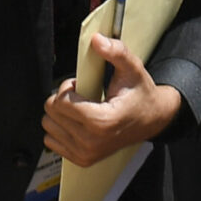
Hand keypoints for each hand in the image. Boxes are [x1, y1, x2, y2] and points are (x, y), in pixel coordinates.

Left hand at [41, 35, 182, 166]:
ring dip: (60, 113)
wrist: (152, 120)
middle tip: (82, 95)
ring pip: (48, 126)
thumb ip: (116, 52)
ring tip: (81, 108)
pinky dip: (60, 128)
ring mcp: (86, 153)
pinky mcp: (81, 159)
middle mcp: (92, 142)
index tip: (81, 85)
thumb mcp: (132, 69)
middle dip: (63, 98)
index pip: (61, 103)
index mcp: (102, 122)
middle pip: (51, 113)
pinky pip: (51, 141)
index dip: (68, 87)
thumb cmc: (140, 95)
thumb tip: (98, 40)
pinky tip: (78, 122)